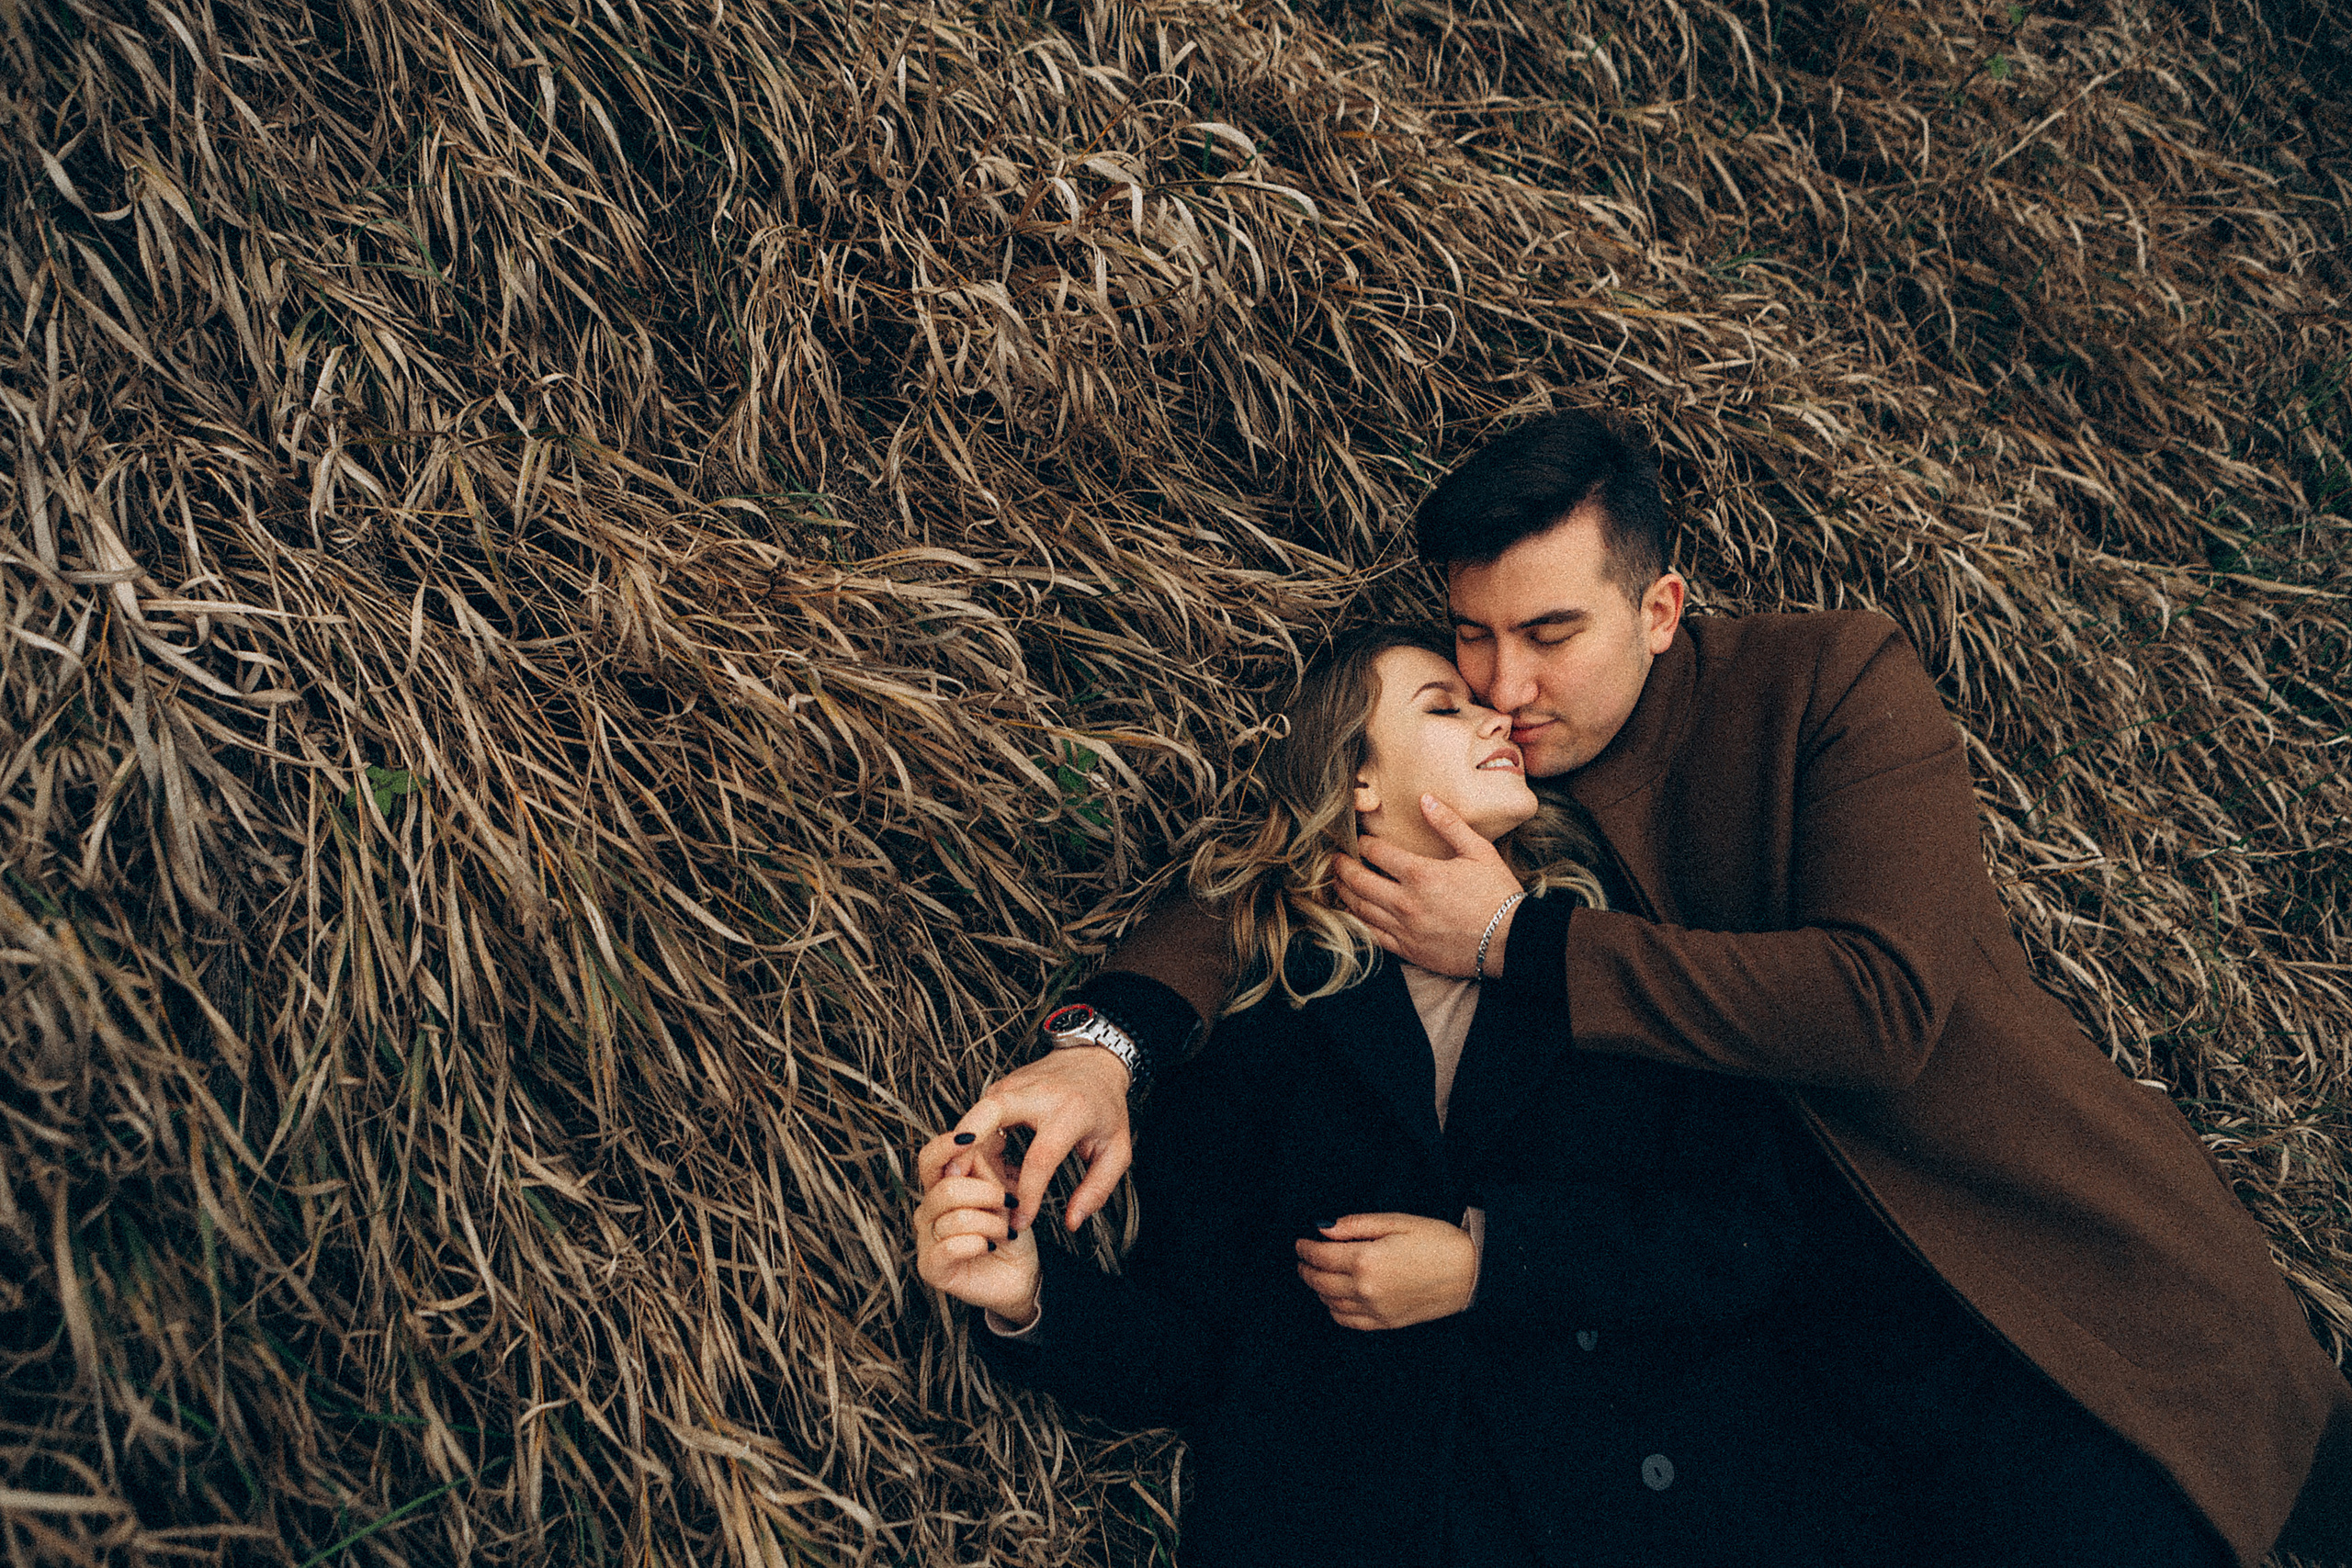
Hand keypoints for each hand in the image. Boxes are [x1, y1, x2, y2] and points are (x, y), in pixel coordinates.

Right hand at [914, 1129, 1039, 1323]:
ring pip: (956, 1218)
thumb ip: (989, 1166)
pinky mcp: (931, 1268)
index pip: (930, 1158)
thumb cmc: (1010, 1230)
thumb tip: (986, 1132)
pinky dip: (978, 1244)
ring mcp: (925, 1239)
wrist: (1021, 1273)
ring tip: (1005, 1231)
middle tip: (1008, 1203)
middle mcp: (927, 1210)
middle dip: (986, 1193)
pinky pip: (950, 1246)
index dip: (947, 1146)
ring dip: (991, 1224)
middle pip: (947, 1187)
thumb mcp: (1005, 1191)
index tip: (972, 1136)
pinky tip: (989, 1246)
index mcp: (940, 1186)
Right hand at [950, 1047, 1132, 1235]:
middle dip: (969, 1141)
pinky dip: (970, 1138)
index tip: (1020, 1221)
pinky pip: (979, 1113)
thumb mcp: (1116, 1151)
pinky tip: (969, 1164)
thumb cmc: (1106, 1109)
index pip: (1040, 1157)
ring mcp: (1016, 1085)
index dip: (1027, 1194)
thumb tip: (1071, 1222)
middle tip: (954, 1177)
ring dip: (962, 1144)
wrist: (1095, 1061)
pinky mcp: (1003, 1086)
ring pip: (978, 1110)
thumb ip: (1097, 1189)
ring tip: (957, 1178)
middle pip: (993, 1111)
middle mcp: (1039, 1093)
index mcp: (1071, 1111)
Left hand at [1294, 1213, 1478, 1330]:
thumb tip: (1324, 1228)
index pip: (1321, 1256)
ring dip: (1317, 1288)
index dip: (1305, 1249)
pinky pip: (1348, 1320)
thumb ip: (1356, 1225)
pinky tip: (1335, 1298)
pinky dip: (1334, 1309)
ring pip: (1330, 1303)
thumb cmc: (1437, 1241)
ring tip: (1316, 1275)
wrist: (1471, 1273)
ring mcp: (1375, 1309)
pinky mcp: (1386, 1323)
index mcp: (1366, 1259)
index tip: (1300, 1243)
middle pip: (1320, 1281)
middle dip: (1306, 1269)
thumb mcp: (1396, 1222)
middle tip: (1302, 1260)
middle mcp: (1365, 1289)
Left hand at [1334, 794, 1524, 977]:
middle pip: (1359, 882)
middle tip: (1333, 859)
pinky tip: (1355, 915)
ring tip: (1337, 884)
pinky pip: (1374, 936)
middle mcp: (1406, 902)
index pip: (1377, 853)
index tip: (1357, 838)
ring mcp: (1405, 929)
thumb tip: (1425, 799)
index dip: (1363, 843)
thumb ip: (1448, 824)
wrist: (1512, 941)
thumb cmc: (1498, 894)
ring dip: (1345, 894)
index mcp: (1421, 874)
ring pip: (1361, 910)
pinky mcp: (1409, 951)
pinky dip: (1359, 923)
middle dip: (1342, 868)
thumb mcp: (1479, 851)